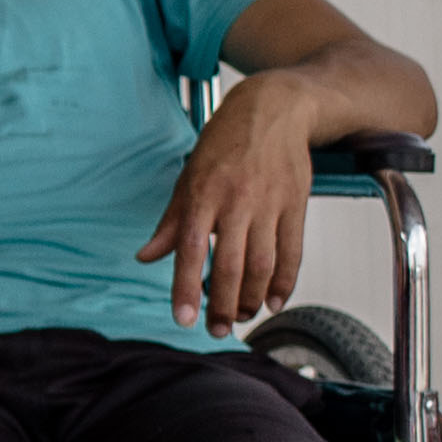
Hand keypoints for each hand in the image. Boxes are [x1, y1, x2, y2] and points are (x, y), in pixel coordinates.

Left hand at [142, 76, 315, 328]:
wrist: (274, 110)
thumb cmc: (223, 146)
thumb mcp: (187, 179)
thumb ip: (170, 223)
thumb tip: (145, 257)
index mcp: (203, 197)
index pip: (191, 251)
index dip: (186, 288)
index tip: (182, 319)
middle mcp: (237, 203)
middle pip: (232, 266)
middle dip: (224, 305)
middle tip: (217, 330)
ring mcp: (270, 205)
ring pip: (264, 264)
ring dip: (253, 298)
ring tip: (243, 317)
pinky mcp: (297, 205)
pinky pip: (293, 251)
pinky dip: (285, 281)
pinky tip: (275, 301)